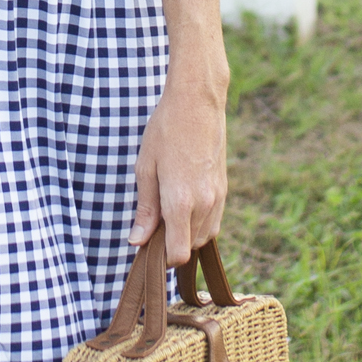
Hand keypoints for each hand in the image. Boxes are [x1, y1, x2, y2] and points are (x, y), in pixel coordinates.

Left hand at [131, 55, 227, 265]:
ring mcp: (218, 197)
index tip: (147, 248)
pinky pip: (213, 221)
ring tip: (166, 211)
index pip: (178, 254)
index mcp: (181, 202)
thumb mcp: (145, 168)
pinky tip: (183, 204)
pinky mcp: (224, 189)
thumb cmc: (165, 131)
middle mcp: (204, 204)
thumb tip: (137, 241)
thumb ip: (145, 209)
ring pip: (204, 236)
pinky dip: (198, 223)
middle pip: (190, 248)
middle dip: (171, 244)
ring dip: (186, 234)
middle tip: (152, 224)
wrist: (198, 103)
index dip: (162, 258)